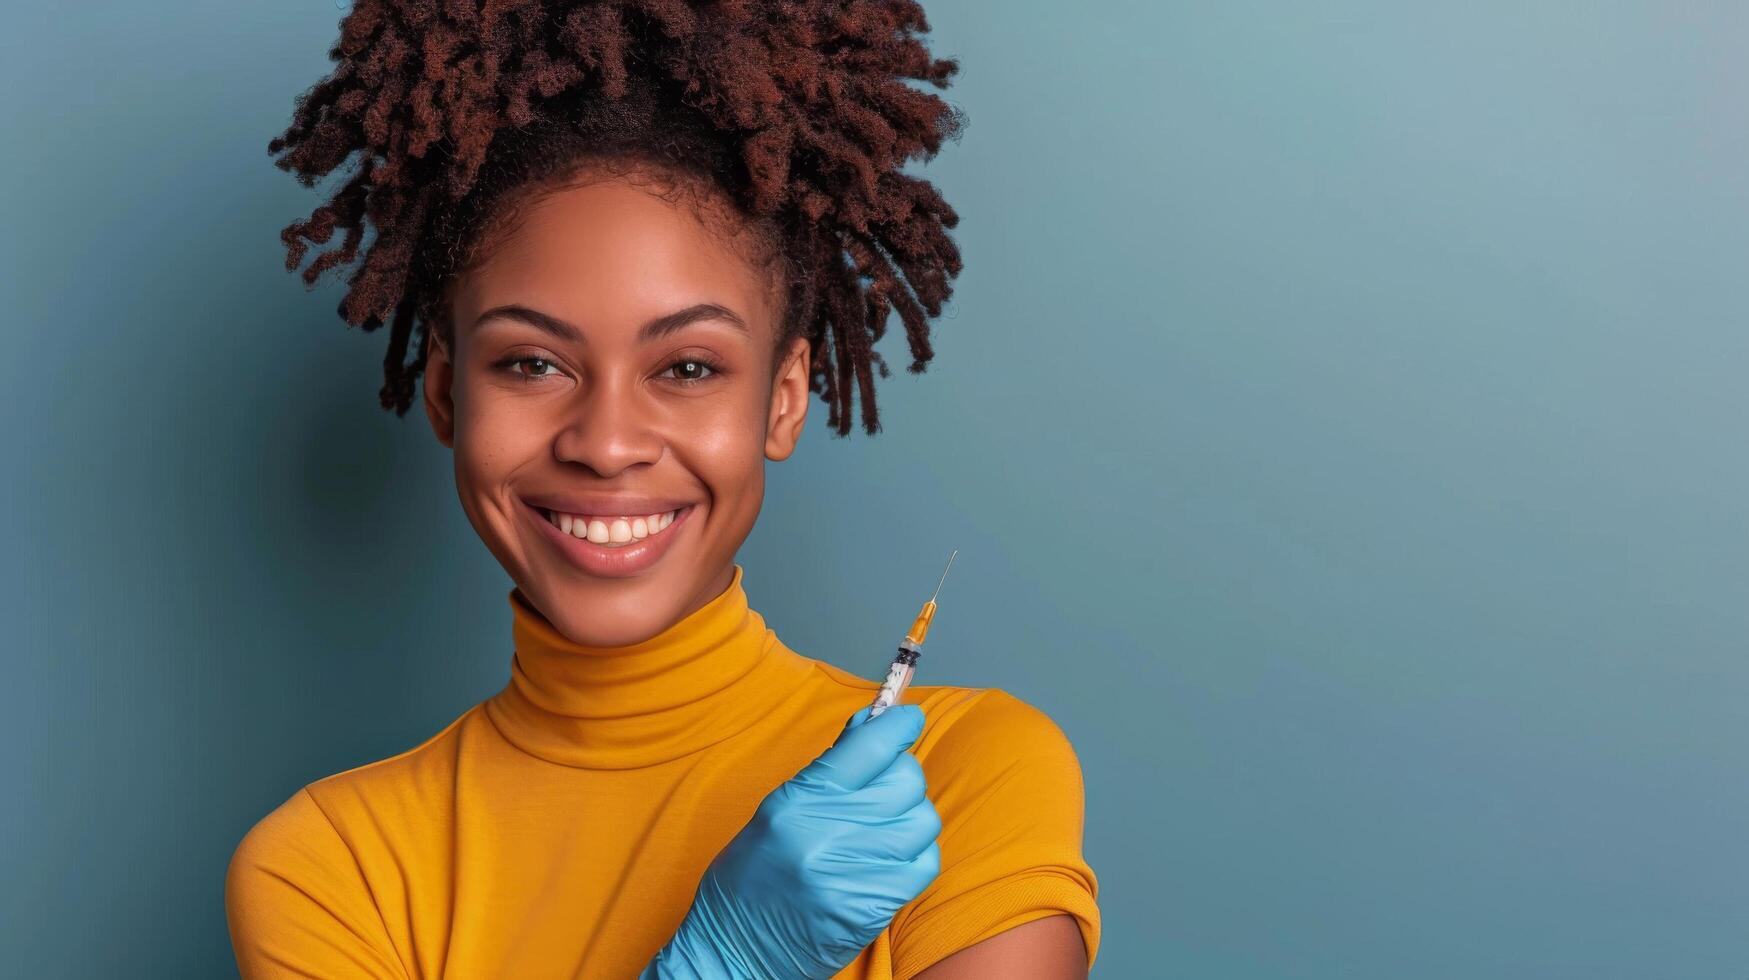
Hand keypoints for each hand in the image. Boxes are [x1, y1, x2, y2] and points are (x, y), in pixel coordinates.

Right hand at [641, 704, 942, 978]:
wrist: (736, 952)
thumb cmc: (750, 876)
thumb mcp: (777, 809)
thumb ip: (829, 769)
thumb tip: (873, 723)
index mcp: (798, 802)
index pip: (867, 747)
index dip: (897, 725)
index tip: (907, 718)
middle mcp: (827, 835)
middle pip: (904, 781)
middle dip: (902, 772)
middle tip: (886, 782)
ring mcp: (854, 874)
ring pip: (922, 820)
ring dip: (911, 814)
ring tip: (885, 824)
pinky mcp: (873, 909)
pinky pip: (925, 863)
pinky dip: (916, 852)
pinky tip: (892, 855)